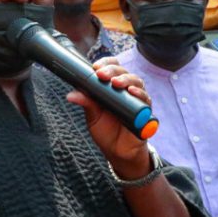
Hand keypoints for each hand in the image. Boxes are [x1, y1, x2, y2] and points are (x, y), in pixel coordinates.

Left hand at [66, 59, 152, 179]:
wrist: (118, 152)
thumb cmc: (106, 131)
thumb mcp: (93, 116)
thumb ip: (86, 103)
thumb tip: (71, 95)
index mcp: (112, 87)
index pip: (112, 67)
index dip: (105, 64)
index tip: (95, 67)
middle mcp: (125, 90)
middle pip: (123, 72)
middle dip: (112, 71)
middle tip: (102, 75)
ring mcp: (136, 99)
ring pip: (136, 82)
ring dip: (126, 80)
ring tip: (116, 83)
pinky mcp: (145, 111)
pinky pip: (145, 99)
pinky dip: (139, 94)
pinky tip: (132, 92)